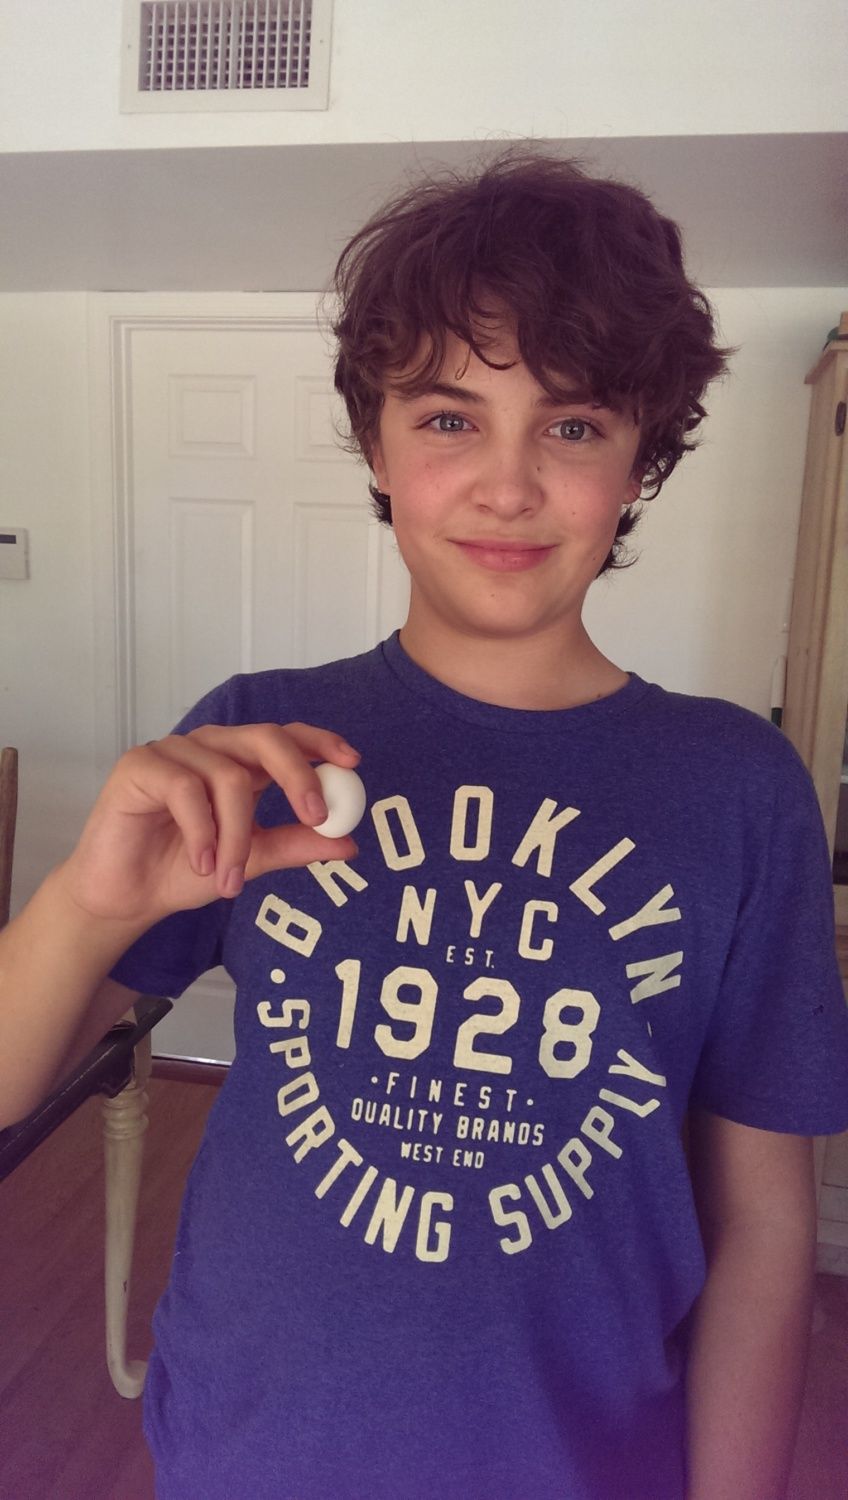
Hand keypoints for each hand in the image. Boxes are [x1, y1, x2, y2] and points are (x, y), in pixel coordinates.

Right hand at [60, 723, 361, 927]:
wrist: (127, 897)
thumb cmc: (183, 871)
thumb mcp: (251, 861)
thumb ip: (296, 846)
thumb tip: (350, 843)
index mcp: (240, 762)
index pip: (287, 735)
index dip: (321, 741)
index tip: (353, 763)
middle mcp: (210, 747)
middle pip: (265, 738)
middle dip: (298, 775)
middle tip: (317, 817)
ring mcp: (174, 751)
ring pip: (228, 776)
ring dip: (236, 837)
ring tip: (229, 880)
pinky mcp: (140, 765)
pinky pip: (185, 789)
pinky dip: (201, 831)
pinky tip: (200, 863)